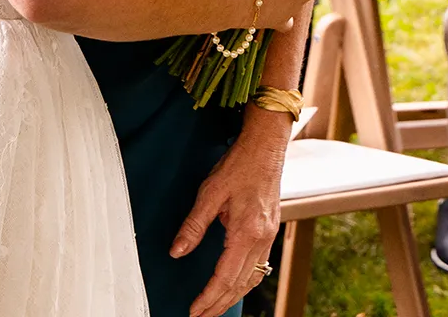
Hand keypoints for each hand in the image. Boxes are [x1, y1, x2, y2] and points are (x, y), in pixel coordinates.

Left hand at [171, 112, 286, 316]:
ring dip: (232, 297)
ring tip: (214, 309)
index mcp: (247, 232)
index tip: (194, 310)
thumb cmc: (238, 165)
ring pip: (252, 279)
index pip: (225, 277)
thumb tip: (177, 251)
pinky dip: (245, 283)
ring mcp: (269, 237)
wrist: (266, 148)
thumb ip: (194, 225)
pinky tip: (234, 287)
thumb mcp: (210, 192)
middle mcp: (262, 239)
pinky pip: (259, 267)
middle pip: (240, 284)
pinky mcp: (270, 232)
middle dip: (219, 304)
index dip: (208, 297)